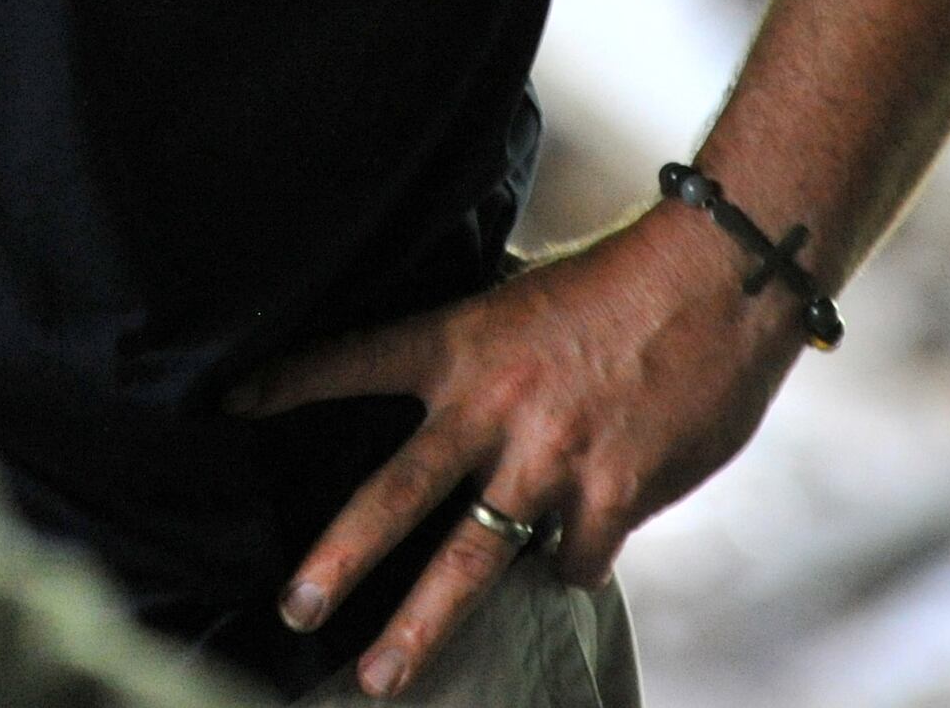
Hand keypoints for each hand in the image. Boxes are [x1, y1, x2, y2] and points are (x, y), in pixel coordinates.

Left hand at [222, 203, 810, 697]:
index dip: (287, 380)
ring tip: (380, 676)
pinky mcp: (613, 496)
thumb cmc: (623, 282)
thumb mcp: (524, 298)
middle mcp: (492, 406)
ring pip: (470, 562)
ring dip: (421, 627)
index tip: (229, 403)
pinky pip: (570, 561)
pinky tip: (568, 559)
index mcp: (461, 341)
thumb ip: (482, 354)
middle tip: (292, 609)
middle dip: (337, 559)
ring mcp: (550, 460)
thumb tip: (451, 402)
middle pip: (393, 495)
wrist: (720, 280)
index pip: (353, 358)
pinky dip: (564, 568)